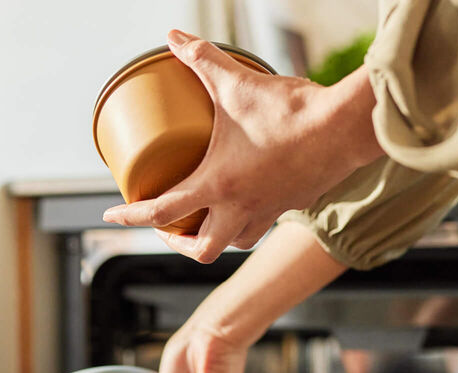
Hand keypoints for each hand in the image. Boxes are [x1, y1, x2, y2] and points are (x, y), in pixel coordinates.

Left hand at [102, 29, 382, 263]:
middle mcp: (241, 207)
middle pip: (202, 250)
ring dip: (217, 235)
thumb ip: (202, 60)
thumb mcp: (237, 83)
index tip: (112, 217)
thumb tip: (174, 39)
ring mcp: (269, 210)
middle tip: (170, 226)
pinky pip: (265, 224)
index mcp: (218, 185)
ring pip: (235, 242)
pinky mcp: (293, 204)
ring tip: (207, 216)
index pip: (162, 211)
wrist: (345, 128)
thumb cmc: (291, 111)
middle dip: (179, 243)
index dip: (131, 217)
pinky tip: (249, 197)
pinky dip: (249, 219)